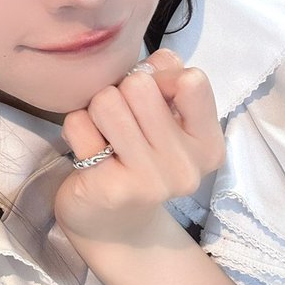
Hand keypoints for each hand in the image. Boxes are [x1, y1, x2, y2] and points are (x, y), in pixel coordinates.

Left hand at [54, 47, 225, 245]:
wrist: (113, 225)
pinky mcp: (109, 188)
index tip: (151, 98)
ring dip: (97, 109)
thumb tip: (158, 59)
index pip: (192, 80)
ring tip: (105, 132)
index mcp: (207, 145)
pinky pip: (79, 125)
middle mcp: (186, 167)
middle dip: (121, 91)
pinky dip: (77, 128)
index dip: (162, 77)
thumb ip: (169, 79)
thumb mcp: (167, 119)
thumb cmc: (141, 158)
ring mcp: (149, 181)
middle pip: (140, 85)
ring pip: (107, 101)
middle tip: (121, 118)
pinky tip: (89, 150)